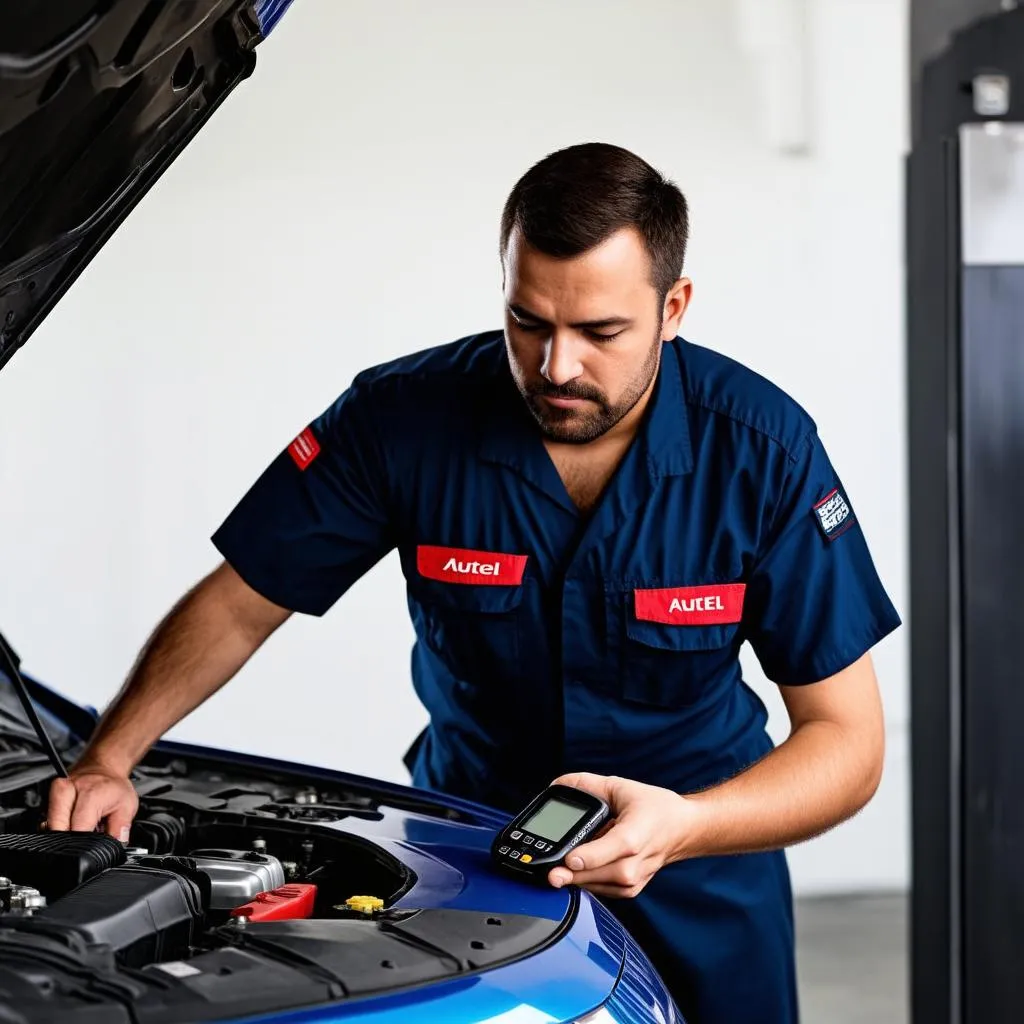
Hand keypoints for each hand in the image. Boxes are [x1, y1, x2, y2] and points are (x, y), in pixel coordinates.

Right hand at [46, 762, 138, 841]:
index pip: (77, 830)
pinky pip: (47, 823)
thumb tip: (114, 848)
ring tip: (82, 822)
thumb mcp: (126, 807)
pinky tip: (73, 820)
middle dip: (72, 839)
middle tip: (89, 829)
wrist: (103, 766)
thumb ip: (119, 831)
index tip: (93, 843)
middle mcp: (66, 792)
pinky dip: (59, 827)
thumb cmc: (113, 785)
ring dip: (65, 832)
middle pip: (57, 831)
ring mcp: (52, 795)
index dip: (85, 843)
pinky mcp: (45, 801)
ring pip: (49, 829)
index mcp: (89, 794)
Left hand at [546, 773, 701, 898]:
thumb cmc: (657, 809)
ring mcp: (634, 880)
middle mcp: (636, 862)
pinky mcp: (630, 890)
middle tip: (550, 873)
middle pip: (598, 873)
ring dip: (575, 878)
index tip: (570, 859)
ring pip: (596, 886)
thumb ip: (587, 785)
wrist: (683, 830)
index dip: (589, 856)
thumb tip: (559, 785)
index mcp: (635, 834)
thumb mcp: (621, 787)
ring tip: (562, 866)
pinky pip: (600, 890)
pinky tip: (580, 868)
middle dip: (571, 874)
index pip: (612, 849)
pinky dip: (586, 880)